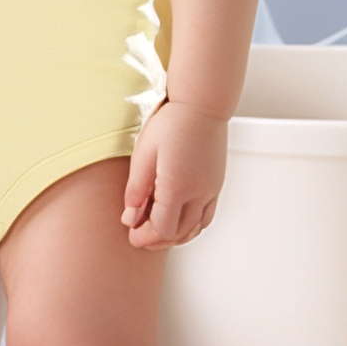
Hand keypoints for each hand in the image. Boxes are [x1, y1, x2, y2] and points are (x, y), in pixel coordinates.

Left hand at [121, 100, 226, 248]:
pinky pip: (206, 217)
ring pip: (195, 229)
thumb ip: (136, 189)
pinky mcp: (217, 185)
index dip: (144, 237)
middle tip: (140, 236)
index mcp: (177, 187)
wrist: (202, 105)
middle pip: (178, 234)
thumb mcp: (143, 153)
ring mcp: (211, 190)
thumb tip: (130, 218)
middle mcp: (198, 193)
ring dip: (175, 236)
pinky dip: (192, 226)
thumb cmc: (173, 123)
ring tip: (156, 231)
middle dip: (157, 240)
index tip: (132, 235)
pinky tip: (178, 220)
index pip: (162, 229)